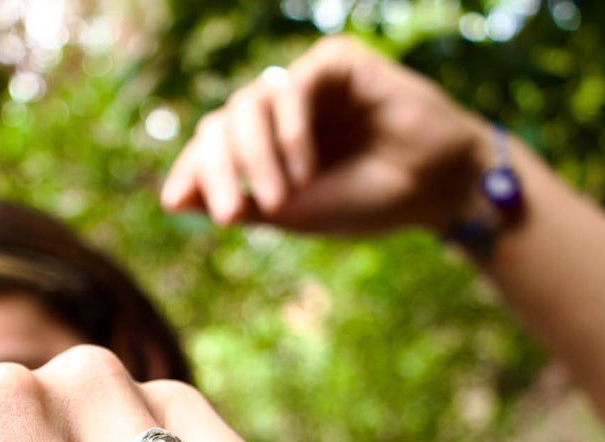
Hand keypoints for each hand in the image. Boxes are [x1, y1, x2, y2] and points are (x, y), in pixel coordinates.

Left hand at [161, 36, 487, 235]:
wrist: (433, 189)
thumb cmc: (365, 201)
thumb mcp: (289, 211)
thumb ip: (235, 201)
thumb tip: (171, 199)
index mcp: (264, 141)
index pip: (210, 145)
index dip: (190, 170)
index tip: (174, 202)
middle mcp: (279, 108)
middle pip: (221, 123)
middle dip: (218, 171)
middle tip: (231, 216)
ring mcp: (305, 82)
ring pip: (248, 103)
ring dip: (256, 157)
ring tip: (282, 199)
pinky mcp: (335, 62)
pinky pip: (292, 87)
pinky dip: (290, 131)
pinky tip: (305, 169)